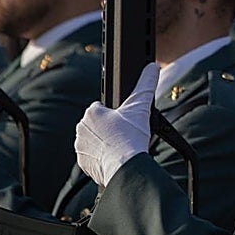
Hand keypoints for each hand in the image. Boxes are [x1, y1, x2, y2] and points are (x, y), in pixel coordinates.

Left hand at [76, 63, 158, 186]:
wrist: (126, 167)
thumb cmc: (131, 138)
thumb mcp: (141, 107)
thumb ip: (146, 84)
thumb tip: (153, 67)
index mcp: (92, 113)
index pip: (102, 108)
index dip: (115, 114)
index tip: (125, 123)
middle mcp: (81, 128)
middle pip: (98, 125)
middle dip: (109, 128)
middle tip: (125, 135)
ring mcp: (81, 146)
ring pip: (95, 140)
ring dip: (105, 142)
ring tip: (121, 147)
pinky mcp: (83, 163)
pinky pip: (92, 157)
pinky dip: (102, 157)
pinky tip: (115, 157)